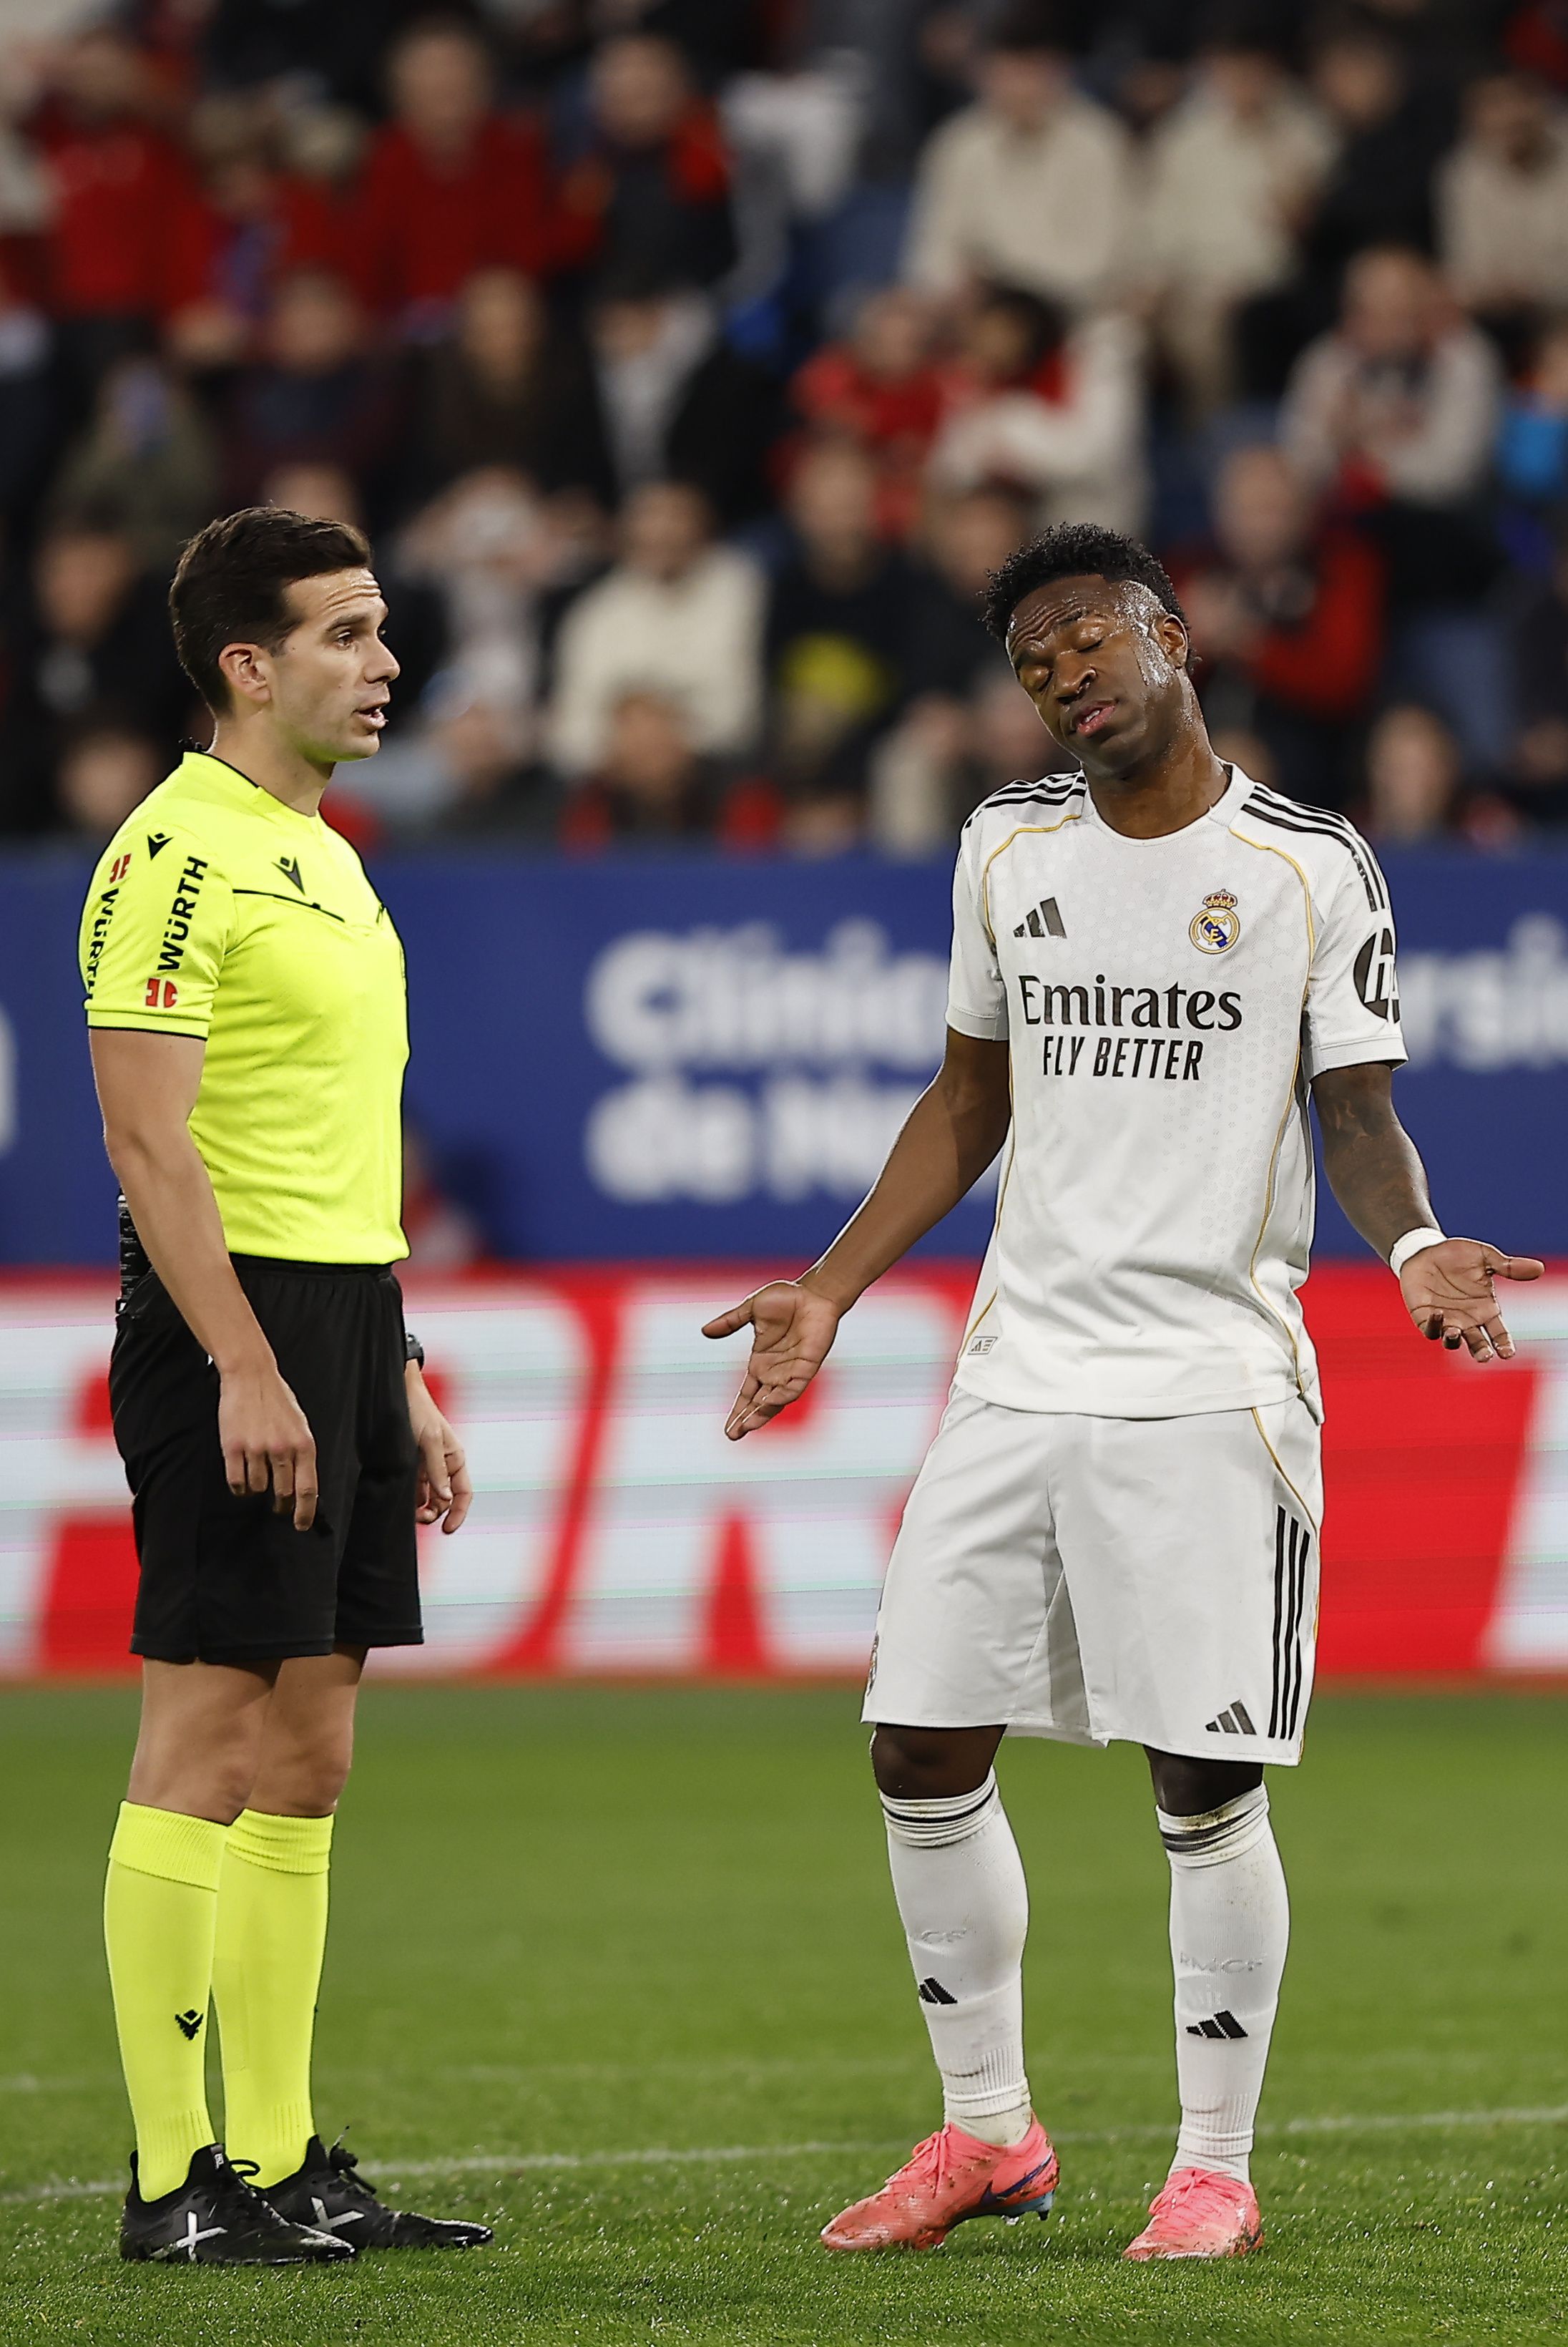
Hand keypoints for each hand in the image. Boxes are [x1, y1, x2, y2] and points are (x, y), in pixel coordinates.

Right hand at [218, 1361, 317, 1529]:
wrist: (251, 1376)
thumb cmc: (277, 1400)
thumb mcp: (300, 1425)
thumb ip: (301, 1453)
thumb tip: (302, 1486)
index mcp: (304, 1444)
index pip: (308, 1489)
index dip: (305, 1512)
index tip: (302, 1525)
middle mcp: (282, 1449)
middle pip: (283, 1493)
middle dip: (281, 1504)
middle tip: (278, 1506)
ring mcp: (256, 1449)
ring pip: (258, 1488)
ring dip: (257, 1490)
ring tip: (257, 1475)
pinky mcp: (233, 1448)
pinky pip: (237, 1482)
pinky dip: (239, 1487)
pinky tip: (241, 1478)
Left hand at [406, 1363, 471, 1531]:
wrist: (397, 1393)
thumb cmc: (418, 1412)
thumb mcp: (429, 1441)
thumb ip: (437, 1470)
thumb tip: (445, 1498)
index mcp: (455, 1459)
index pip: (463, 1493)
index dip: (458, 1513)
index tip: (447, 1530)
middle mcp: (443, 1465)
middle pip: (444, 1499)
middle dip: (434, 1513)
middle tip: (418, 1520)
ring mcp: (427, 1466)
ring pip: (428, 1497)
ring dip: (421, 1508)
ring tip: (408, 1514)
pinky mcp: (411, 1465)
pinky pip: (414, 1488)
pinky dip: (410, 1498)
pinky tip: (401, 1501)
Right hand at [702, 1279, 844, 1438]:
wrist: (813, 1292)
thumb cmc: (786, 1299)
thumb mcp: (751, 1310)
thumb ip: (730, 1322)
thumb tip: (705, 1331)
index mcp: (760, 1362)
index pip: (746, 1394)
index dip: (737, 1411)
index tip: (728, 1430)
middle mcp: (775, 1371)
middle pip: (759, 1403)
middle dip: (747, 1420)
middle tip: (733, 1435)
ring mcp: (791, 1370)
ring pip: (776, 1401)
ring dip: (762, 1414)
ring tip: (748, 1426)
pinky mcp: (807, 1366)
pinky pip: (794, 1387)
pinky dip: (782, 1396)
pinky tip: (769, 1402)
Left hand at [1399, 1239, 1544, 1361]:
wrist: (1427, 1250)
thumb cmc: (1458, 1255)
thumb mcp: (1485, 1257)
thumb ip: (1508, 1266)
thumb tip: (1539, 1268)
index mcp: (1486, 1309)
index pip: (1499, 1333)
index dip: (1504, 1344)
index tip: (1507, 1353)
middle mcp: (1468, 1320)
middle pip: (1477, 1344)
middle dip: (1481, 1351)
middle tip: (1484, 1356)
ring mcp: (1447, 1320)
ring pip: (1451, 1341)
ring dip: (1453, 1340)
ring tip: (1456, 1333)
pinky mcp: (1425, 1317)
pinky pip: (1430, 1328)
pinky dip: (1434, 1325)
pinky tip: (1439, 1314)